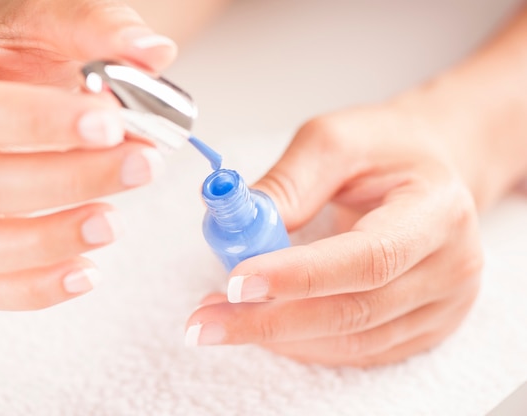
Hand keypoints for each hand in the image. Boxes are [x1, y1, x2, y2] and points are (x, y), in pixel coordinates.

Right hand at [0, 0, 175, 309]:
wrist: (6, 82)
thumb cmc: (23, 56)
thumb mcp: (56, 22)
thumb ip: (103, 30)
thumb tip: (153, 55)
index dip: (40, 124)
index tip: (111, 125)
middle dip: (71, 181)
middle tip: (140, 166)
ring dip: (49, 244)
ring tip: (113, 223)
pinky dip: (34, 289)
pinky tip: (86, 270)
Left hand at [185, 103, 483, 366]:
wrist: (432, 171)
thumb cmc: (385, 148)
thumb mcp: (334, 139)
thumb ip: (289, 183)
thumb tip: (241, 232)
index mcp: (437, 209)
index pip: (368, 256)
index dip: (300, 276)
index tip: (237, 281)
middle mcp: (451, 265)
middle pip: (354, 310)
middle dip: (270, 319)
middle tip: (206, 319)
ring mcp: (443, 305)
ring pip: (351, 340)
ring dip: (278, 335)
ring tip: (220, 318)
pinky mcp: (425, 327)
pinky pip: (359, 352)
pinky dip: (303, 345)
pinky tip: (264, 327)